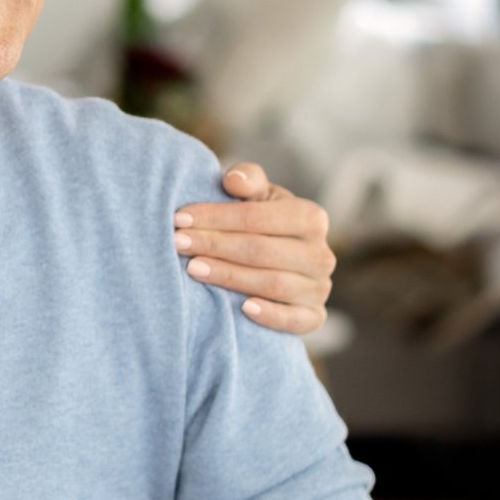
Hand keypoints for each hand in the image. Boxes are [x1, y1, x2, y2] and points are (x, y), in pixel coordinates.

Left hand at [174, 164, 334, 334]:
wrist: (271, 262)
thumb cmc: (259, 223)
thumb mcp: (256, 195)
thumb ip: (247, 180)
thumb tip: (233, 181)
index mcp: (310, 218)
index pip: (258, 217)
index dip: (216, 217)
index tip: (180, 218)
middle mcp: (321, 254)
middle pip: (262, 251)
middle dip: (215, 245)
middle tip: (179, 243)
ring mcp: (319, 288)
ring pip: (273, 283)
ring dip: (229, 277)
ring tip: (192, 268)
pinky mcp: (313, 317)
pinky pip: (296, 320)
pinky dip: (271, 315)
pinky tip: (242, 309)